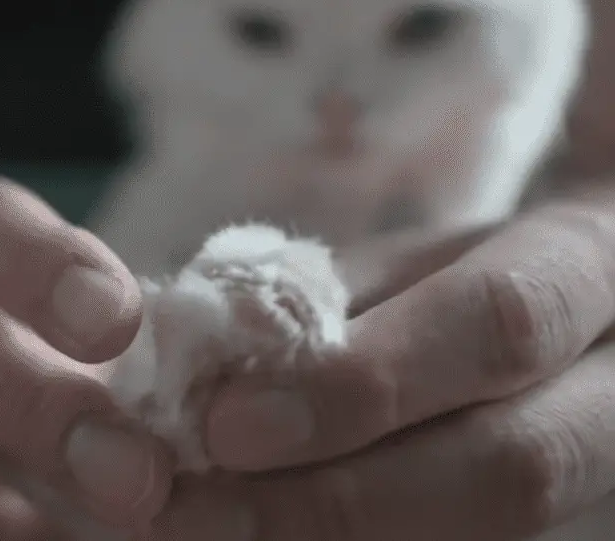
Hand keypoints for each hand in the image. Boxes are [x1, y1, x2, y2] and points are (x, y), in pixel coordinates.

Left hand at [158, 199, 614, 539]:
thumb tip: (201, 370)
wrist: (579, 313)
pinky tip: (261, 540)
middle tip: (197, 512)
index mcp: (583, 270)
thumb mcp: (408, 260)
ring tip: (211, 531)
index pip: (497, 326)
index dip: (364, 385)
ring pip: (491, 538)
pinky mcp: (562, 526)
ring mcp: (604, 475)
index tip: (229, 425)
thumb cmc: (470, 271)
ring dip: (327, 540)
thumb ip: (323, 303)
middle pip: (513, 472)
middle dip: (338, 502)